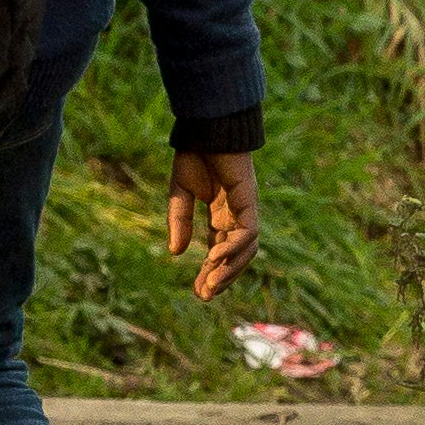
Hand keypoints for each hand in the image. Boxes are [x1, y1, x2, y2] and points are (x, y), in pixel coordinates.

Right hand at [167, 148, 258, 299]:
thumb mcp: (180, 194)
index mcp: (220, 214)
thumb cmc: (194, 154)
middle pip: (235, 255)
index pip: (218, 250)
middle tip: (205, 297)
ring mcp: (245, 208)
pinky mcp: (249, 199)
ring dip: (230, 269)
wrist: (208, 127)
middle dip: (221, 278)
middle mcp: (236, 215)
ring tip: (212, 285)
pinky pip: (247, 231)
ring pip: (246, 249)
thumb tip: (175, 253)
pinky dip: (234, 247)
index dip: (209, 272)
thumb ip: (180, 222)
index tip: (198, 293)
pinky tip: (215, 256)